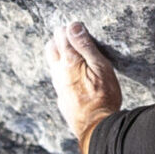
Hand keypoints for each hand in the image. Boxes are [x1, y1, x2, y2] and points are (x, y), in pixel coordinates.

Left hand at [44, 22, 121, 150]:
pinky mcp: (61, 98)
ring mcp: (58, 86)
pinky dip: (63, 72)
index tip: (79, 28)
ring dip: (60, 56)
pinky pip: (57, 79)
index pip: (61, 35)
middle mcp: (58, 72)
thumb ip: (85, 46)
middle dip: (59, 39)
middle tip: (73, 38)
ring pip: (53, 64)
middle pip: (50, 47)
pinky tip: (76, 77)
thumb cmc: (103, 96)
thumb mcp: (101, 67)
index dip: (70, 29)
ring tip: (75, 56)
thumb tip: (73, 26)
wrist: (97, 127)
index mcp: (68, 62)